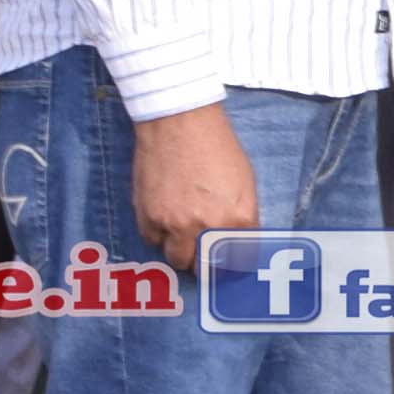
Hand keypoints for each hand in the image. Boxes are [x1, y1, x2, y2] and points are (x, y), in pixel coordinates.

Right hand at [131, 100, 262, 255]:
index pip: (240, 262)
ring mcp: (176, 226)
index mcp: (240, 219)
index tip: (228, 259)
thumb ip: (242, 217)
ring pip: (178, 259)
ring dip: (181, 250)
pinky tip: (164, 215)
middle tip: (205, 254)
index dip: (234, 262)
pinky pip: (153, 241)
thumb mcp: (244, 183)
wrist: (179, 123)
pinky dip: (159, 234)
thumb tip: (237, 241)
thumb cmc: (217, 147)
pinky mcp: (149, 218)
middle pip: (206, 270)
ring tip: (182, 232)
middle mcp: (209, 228)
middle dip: (206, 265)